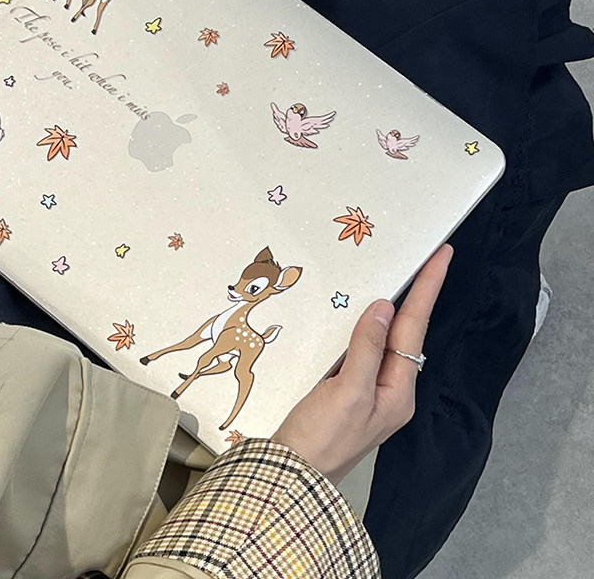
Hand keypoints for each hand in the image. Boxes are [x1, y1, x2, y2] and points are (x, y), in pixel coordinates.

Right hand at [271, 243, 453, 485]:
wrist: (290, 478)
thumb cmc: (321, 440)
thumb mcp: (348, 393)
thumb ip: (366, 349)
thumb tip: (384, 308)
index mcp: (398, 391)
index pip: (415, 329)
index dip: (428, 289)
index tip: (443, 256)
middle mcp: (389, 389)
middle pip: (405, 333)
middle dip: (415, 295)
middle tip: (424, 259)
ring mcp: (366, 390)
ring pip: (382, 339)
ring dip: (389, 309)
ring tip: (399, 277)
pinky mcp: (342, 390)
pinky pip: (359, 349)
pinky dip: (360, 326)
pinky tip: (354, 315)